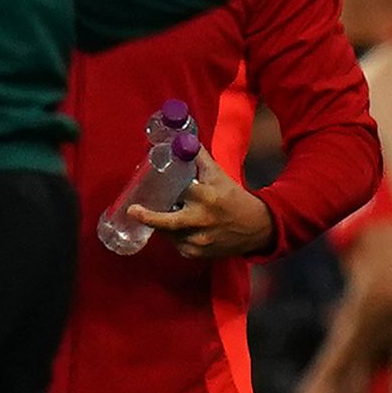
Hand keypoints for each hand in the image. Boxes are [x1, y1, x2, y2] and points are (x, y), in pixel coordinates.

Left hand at [130, 158, 275, 261]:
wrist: (259, 227)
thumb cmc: (234, 197)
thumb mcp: (218, 175)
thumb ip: (198, 157)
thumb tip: (181, 138)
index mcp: (207, 198)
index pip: (179, 191)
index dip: (165, 188)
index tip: (148, 187)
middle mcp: (202, 221)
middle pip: (167, 222)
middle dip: (148, 217)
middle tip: (133, 211)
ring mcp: (199, 240)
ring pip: (168, 232)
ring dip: (163, 224)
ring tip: (172, 213)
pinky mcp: (197, 254)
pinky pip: (175, 244)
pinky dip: (173, 235)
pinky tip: (178, 227)